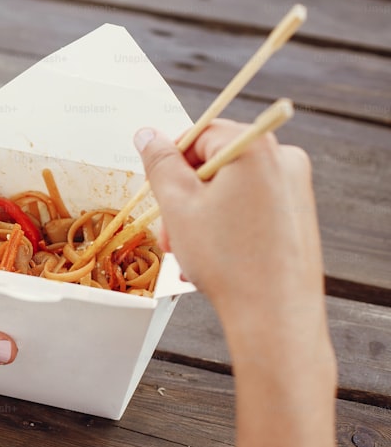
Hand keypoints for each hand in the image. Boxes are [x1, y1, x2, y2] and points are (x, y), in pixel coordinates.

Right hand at [134, 121, 323, 324]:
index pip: (201, 133)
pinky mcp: (298, 214)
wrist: (274, 313)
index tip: (157, 189)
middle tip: (171, 231)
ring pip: (231, 187)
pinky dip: (226, 224)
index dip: (171, 161)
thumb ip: (160, 163)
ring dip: (201, 214)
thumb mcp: (179, 206)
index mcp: (255, 147)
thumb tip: (148, 134)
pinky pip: (250, 206)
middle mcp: (284, 159)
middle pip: (216, 162)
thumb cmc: (228, 260)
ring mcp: (296, 187)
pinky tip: (213, 255)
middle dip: (185, 195)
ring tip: (189, 251)